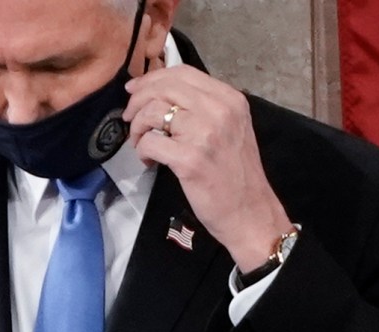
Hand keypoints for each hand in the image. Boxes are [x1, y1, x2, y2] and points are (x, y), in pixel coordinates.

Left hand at [124, 67, 291, 270]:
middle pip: (164, 88)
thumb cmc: (236, 173)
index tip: (135, 90)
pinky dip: (142, 150)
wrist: (249, 211)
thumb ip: (204, 107)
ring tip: (141, 144)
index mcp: (230, 99)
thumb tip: (163, 94)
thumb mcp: (230, 128)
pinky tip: (149, 161)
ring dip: (137, 127)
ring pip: (153, 112)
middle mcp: (219, 110)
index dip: (152, 78)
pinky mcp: (189, 159)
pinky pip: (150, 141)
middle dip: (138, 100)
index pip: (183, 73)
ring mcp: (204, 134)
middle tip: (129, 118)